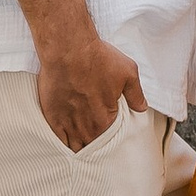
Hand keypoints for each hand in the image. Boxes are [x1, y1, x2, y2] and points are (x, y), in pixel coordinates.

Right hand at [36, 32, 145, 149]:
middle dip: (94, 144)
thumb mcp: (128, 73)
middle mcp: (87, 127)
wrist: (68, 49)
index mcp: (106, 119)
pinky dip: (64, 143)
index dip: (109, 138)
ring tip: (82, 146)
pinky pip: (59, 140)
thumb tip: (142, 108)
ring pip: (75, 146)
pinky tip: (67, 142)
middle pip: (92, 145)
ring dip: (80, 146)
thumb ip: (136, 94)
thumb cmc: (98, 58)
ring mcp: (68, 123)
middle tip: (95, 142)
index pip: (110, 139)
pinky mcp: (53, 117)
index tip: (109, 136)